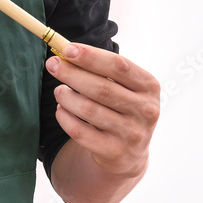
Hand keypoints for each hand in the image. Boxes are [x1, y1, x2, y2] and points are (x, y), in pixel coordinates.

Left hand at [46, 43, 159, 179]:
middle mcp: (146, 110)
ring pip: (88, 109)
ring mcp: (132, 134)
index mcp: (149, 87)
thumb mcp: (122, 87)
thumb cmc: (121, 108)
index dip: (91, 57)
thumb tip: (66, 51)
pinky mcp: (114, 152)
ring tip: (59, 91)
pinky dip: (65, 117)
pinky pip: (80, 131)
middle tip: (52, 64)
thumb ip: (100, 69)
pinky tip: (61, 110)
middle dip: (72, 73)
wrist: (130, 153)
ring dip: (66, 96)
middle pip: (101, 88)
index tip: (68, 49)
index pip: (119, 66)